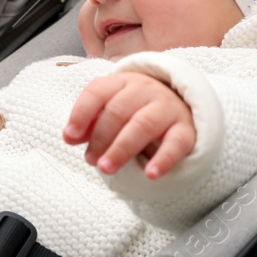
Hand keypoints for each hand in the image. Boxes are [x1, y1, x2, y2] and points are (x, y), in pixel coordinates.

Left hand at [62, 72, 195, 179]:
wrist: (181, 109)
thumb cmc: (137, 111)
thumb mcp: (112, 111)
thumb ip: (90, 122)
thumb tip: (70, 137)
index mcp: (122, 82)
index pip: (97, 92)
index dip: (81, 114)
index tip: (69, 137)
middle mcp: (146, 90)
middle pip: (118, 110)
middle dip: (100, 137)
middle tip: (91, 160)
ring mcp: (168, 108)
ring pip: (142, 125)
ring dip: (121, 148)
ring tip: (106, 169)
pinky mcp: (186, 129)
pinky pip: (176, 144)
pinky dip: (163, 159)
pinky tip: (150, 174)